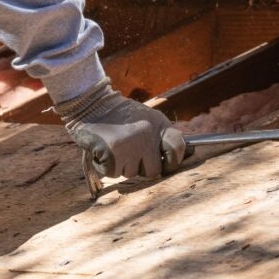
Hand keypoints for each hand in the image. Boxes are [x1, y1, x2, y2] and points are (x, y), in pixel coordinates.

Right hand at [57, 80, 185, 178]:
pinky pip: (113, 174)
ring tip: (114, 147)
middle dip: (141, 168)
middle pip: (153, 171)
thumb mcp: (146, 119)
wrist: (90, 104)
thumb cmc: (119, 115)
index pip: (177, 148)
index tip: (164, 164)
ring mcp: (131, 146)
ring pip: (131, 174)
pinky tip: (102, 151)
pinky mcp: (113, 155)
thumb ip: (161, 136)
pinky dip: (105, 167)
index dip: (172, 161)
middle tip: (129, 154)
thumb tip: (187, 154)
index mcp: (159, 124)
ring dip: (121, 166)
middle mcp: (147, 136)